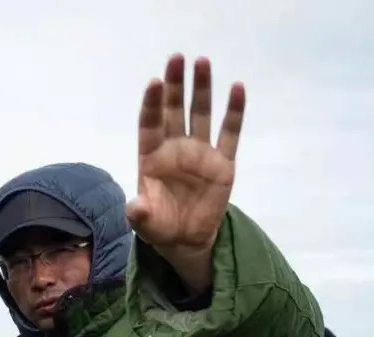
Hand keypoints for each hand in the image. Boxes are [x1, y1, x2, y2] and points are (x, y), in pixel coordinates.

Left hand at [127, 54, 245, 293]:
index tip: (155, 82)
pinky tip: (237, 88)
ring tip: (203, 62)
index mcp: (151, 157)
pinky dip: (235, 111)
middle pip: (174, 110)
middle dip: (176, 85)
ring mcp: (200, 153)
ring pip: (201, 113)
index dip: (152, 104)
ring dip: (202, 89)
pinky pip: (230, 133)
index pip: (150, 124)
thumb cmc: (159, 226)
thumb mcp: (146, 223)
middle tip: (177, 58)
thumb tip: (135, 208)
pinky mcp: (223, 163)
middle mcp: (175, 148)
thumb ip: (140, 214)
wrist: (185, 240)